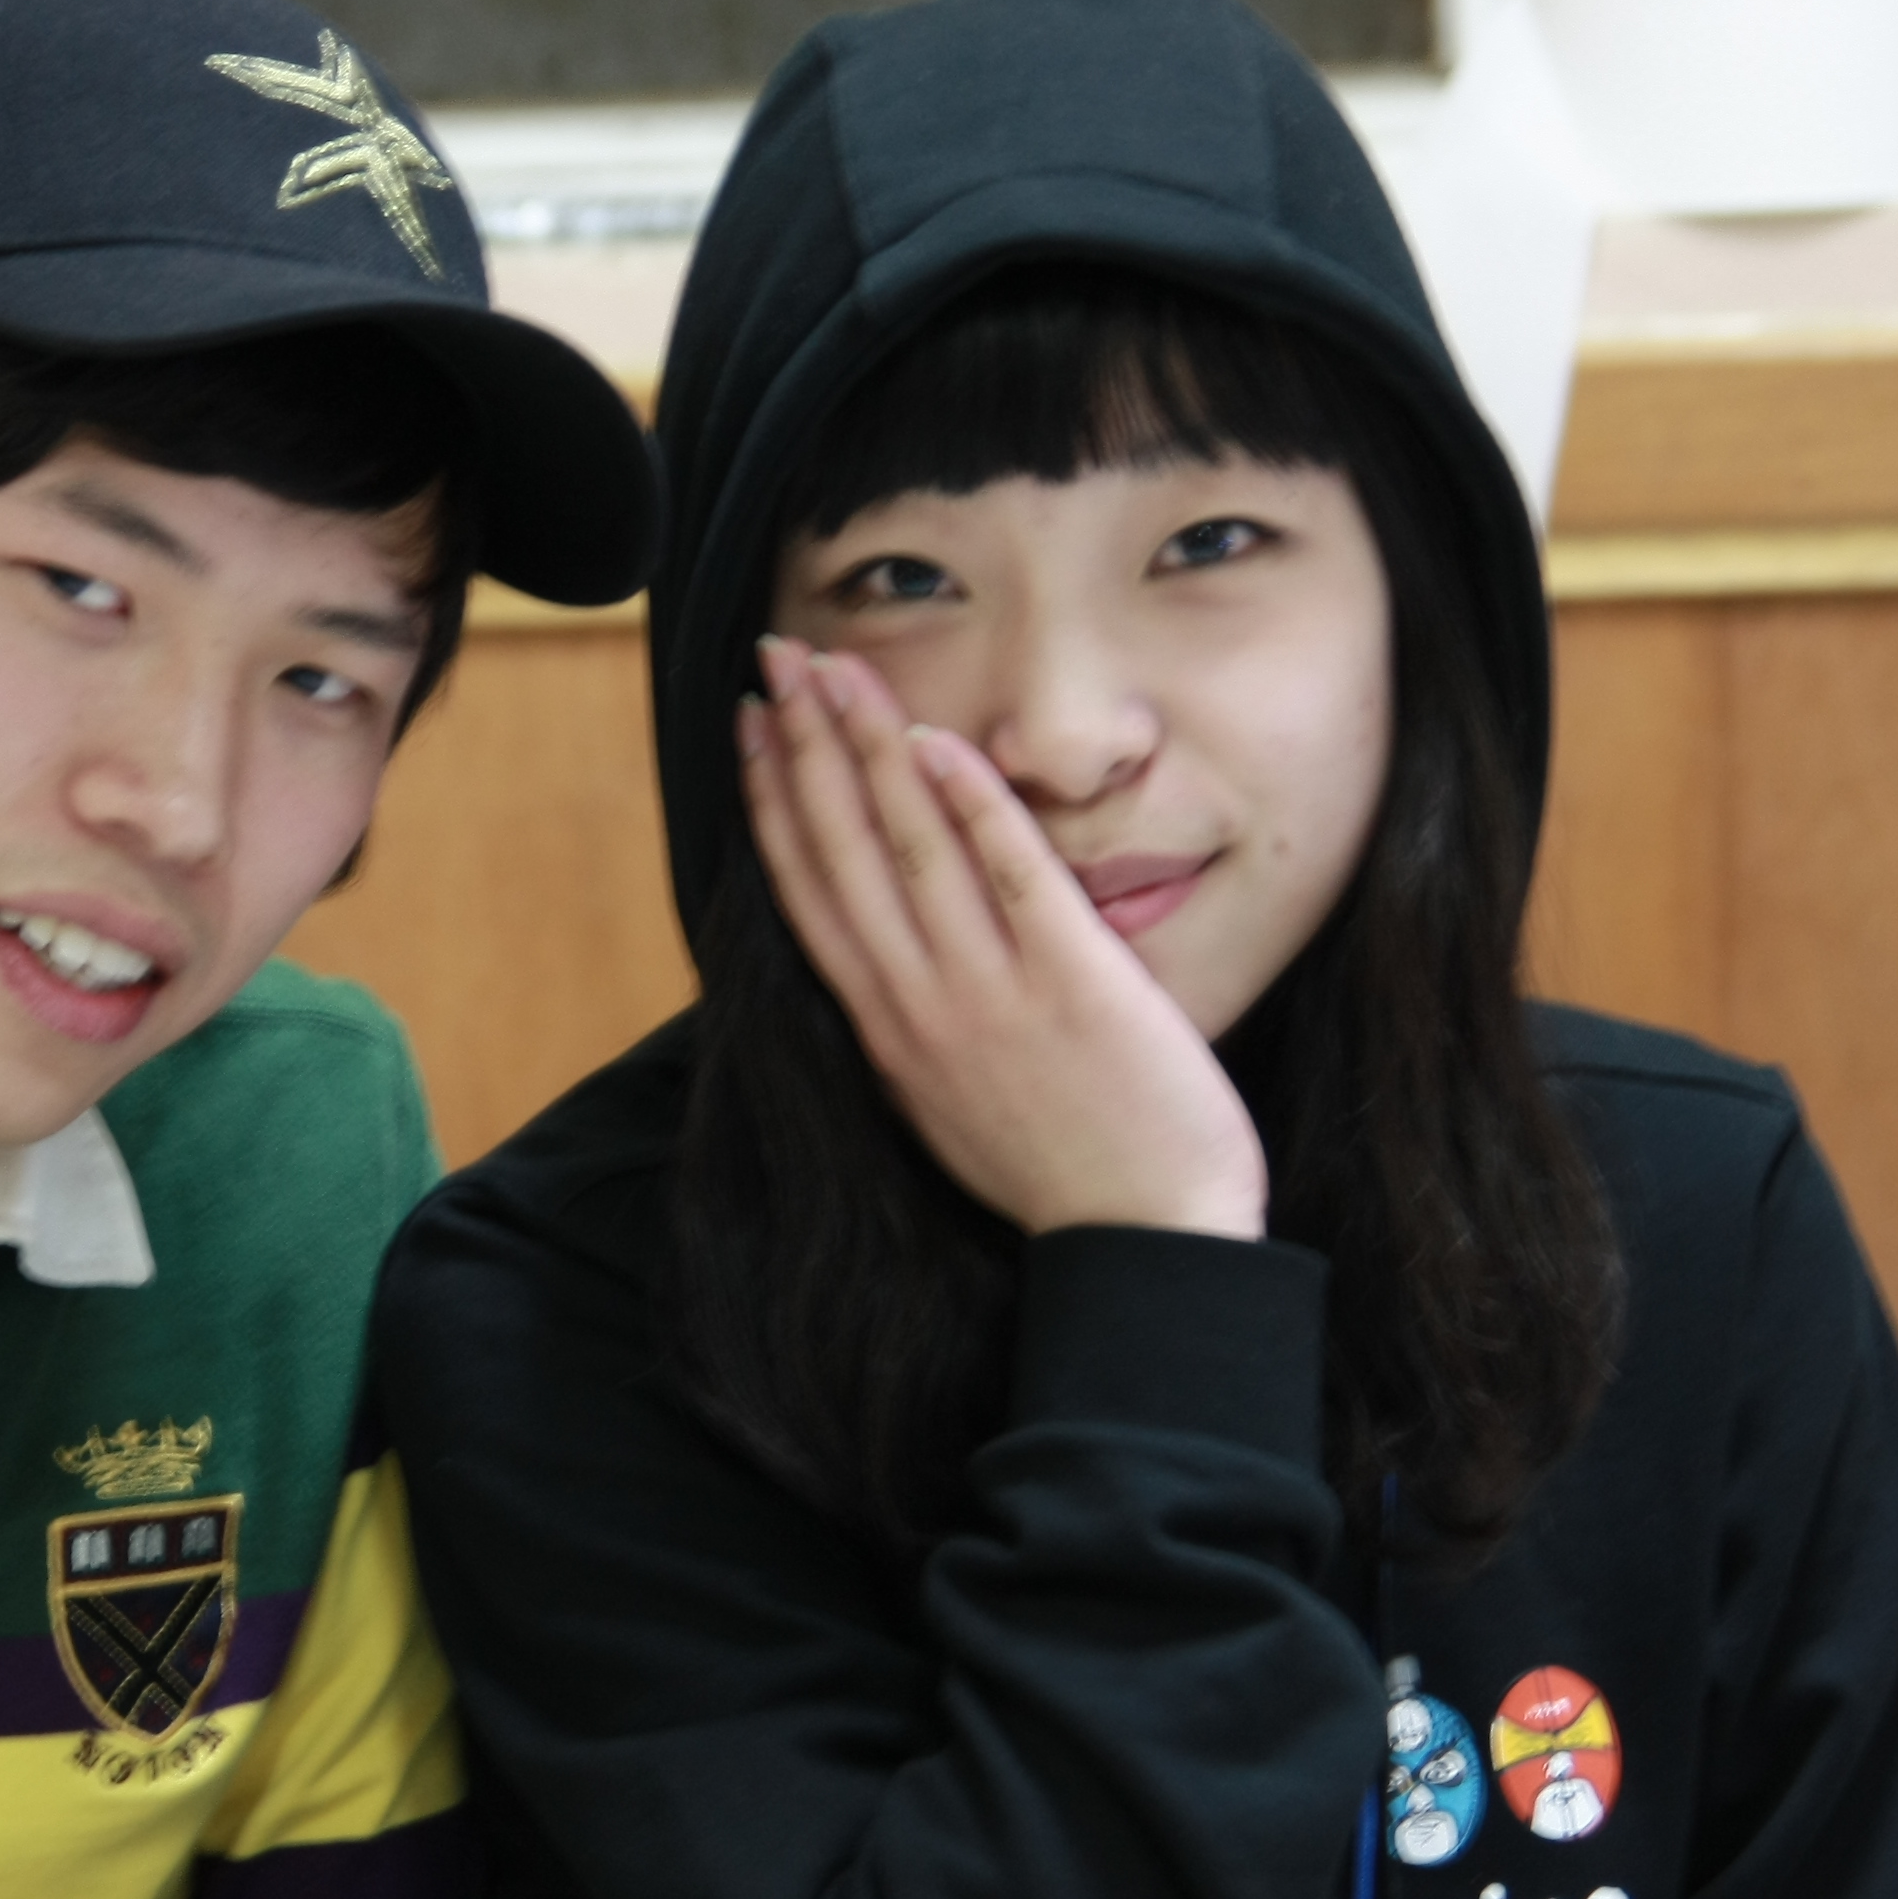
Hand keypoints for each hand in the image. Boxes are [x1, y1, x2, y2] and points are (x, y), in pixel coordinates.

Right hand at [738, 636, 1268, 1241]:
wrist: (1144, 1244)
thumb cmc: (1060, 1173)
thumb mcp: (952, 1100)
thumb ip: (920, 1024)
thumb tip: (895, 960)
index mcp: (886, 1030)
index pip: (808, 891)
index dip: (772, 798)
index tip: (753, 725)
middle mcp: (919, 1006)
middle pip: (840, 849)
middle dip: (803, 742)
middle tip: (778, 654)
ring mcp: (990, 994)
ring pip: (907, 848)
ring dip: (865, 747)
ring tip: (838, 666)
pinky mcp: (1071, 984)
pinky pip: (1011, 876)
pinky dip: (969, 805)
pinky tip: (936, 740)